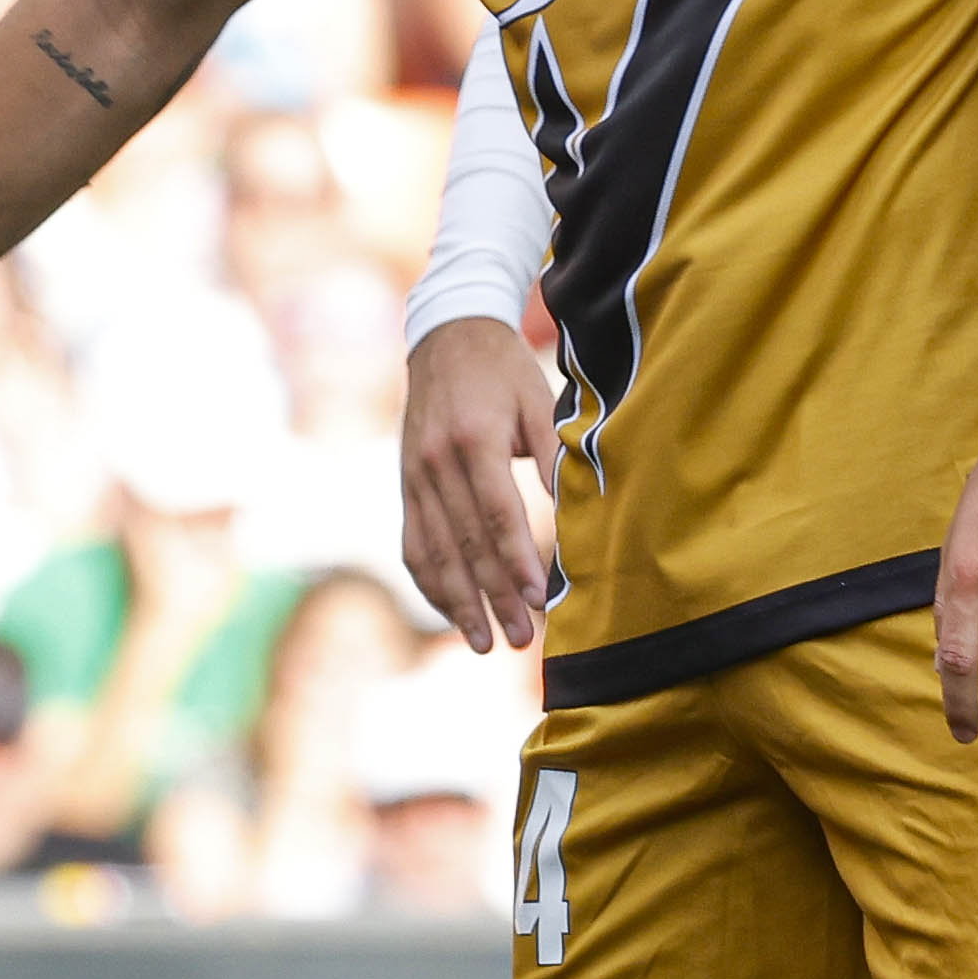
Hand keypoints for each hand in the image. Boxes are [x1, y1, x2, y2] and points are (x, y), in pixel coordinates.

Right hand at [400, 316, 558, 652]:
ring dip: (458, 601)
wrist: (445, 337)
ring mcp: (414, 474)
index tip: (538, 600)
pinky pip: (413, 541)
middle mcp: (435, 461)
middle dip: (492, 596)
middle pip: (464, 541)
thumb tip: (571, 510)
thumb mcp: (538, 401)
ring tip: (482, 641)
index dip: (516, 560)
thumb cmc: (503, 371)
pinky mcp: (406, 483)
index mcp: (472, 439)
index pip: (496, 512)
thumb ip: (552, 454)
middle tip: (517, 639)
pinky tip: (451, 610)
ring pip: (432, 550)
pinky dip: (430, 580)